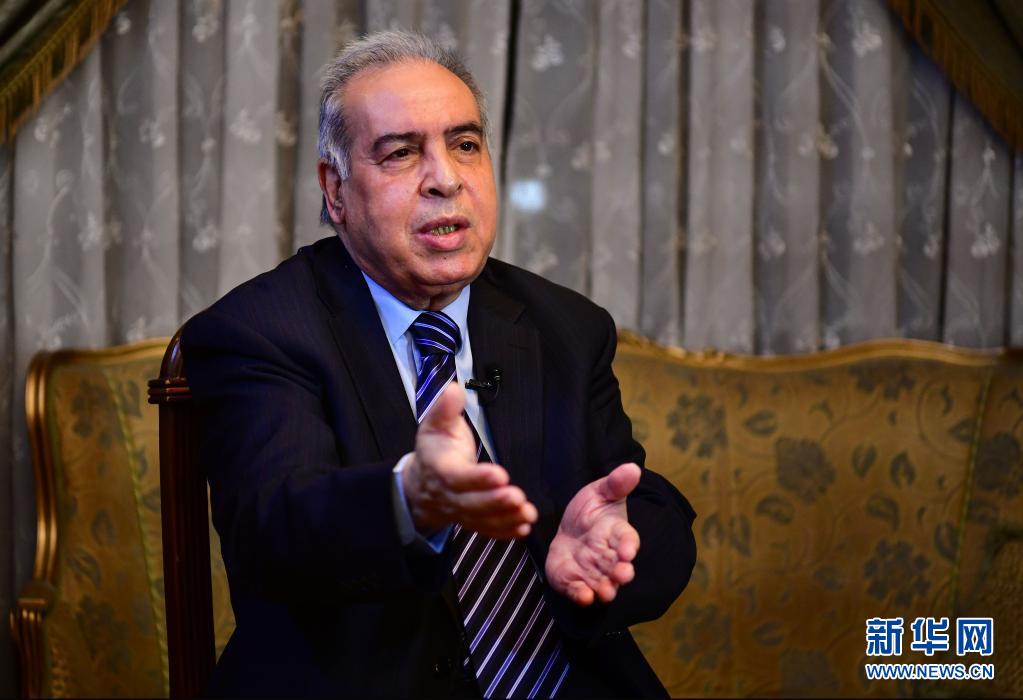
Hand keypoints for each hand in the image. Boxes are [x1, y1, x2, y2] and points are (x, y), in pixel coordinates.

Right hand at [402, 382, 537, 538]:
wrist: (422, 482)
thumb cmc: (435, 449)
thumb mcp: (434, 424)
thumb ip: (444, 408)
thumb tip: (454, 389)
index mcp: (440, 469)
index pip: (459, 477)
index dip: (478, 478)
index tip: (500, 474)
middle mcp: (450, 494)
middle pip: (472, 503)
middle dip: (496, 502)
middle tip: (518, 497)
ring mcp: (461, 511)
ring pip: (482, 519)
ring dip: (506, 518)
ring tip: (528, 514)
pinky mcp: (473, 520)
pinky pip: (488, 529)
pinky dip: (505, 531)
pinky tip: (523, 528)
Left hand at [545, 463, 640, 605]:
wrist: (569, 528)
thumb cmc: (591, 510)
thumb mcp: (600, 492)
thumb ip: (616, 483)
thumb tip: (633, 468)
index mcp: (617, 533)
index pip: (628, 540)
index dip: (629, 545)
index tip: (629, 550)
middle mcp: (609, 556)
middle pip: (619, 566)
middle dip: (622, 572)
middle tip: (623, 575)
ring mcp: (592, 571)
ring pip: (602, 583)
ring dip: (605, 589)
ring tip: (606, 592)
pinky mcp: (572, 580)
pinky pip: (578, 590)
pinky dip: (581, 595)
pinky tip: (583, 596)